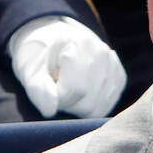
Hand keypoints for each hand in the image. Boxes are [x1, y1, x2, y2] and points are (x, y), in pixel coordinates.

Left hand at [7, 16, 126, 117]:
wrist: (56, 48)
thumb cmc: (42, 63)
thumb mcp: (32, 74)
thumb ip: (39, 90)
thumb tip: (50, 110)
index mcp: (78, 42)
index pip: (75, 88)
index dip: (58, 98)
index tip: (49, 89)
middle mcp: (101, 51)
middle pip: (87, 100)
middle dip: (67, 103)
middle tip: (57, 90)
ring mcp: (114, 65)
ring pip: (96, 107)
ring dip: (77, 107)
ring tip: (68, 90)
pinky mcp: (120, 79)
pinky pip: (104, 108)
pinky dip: (88, 107)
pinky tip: (80, 95)